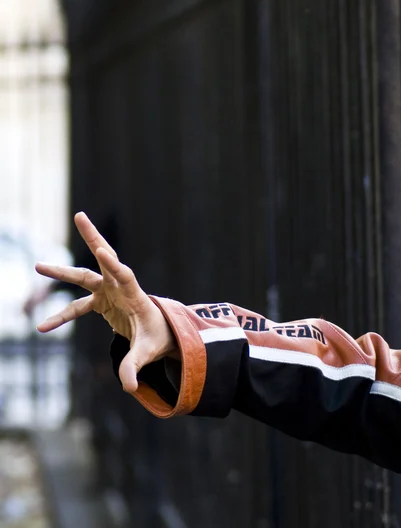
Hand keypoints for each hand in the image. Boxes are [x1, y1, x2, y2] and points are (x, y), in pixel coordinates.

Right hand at [35, 212, 179, 392]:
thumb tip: (129, 387)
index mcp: (135, 295)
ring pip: (84, 277)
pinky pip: (77, 307)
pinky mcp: (101, 302)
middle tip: (80, 216)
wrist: (160, 334)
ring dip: (62, 273)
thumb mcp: (147, 352)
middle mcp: (120, 288)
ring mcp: (109, 292)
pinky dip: (61, 317)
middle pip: (104, 259)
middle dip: (93, 237)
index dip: (114, 264)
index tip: (104, 251)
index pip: (124, 275)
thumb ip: (135, 366)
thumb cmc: (158, 338)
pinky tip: (42, 328)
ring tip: (38, 266)